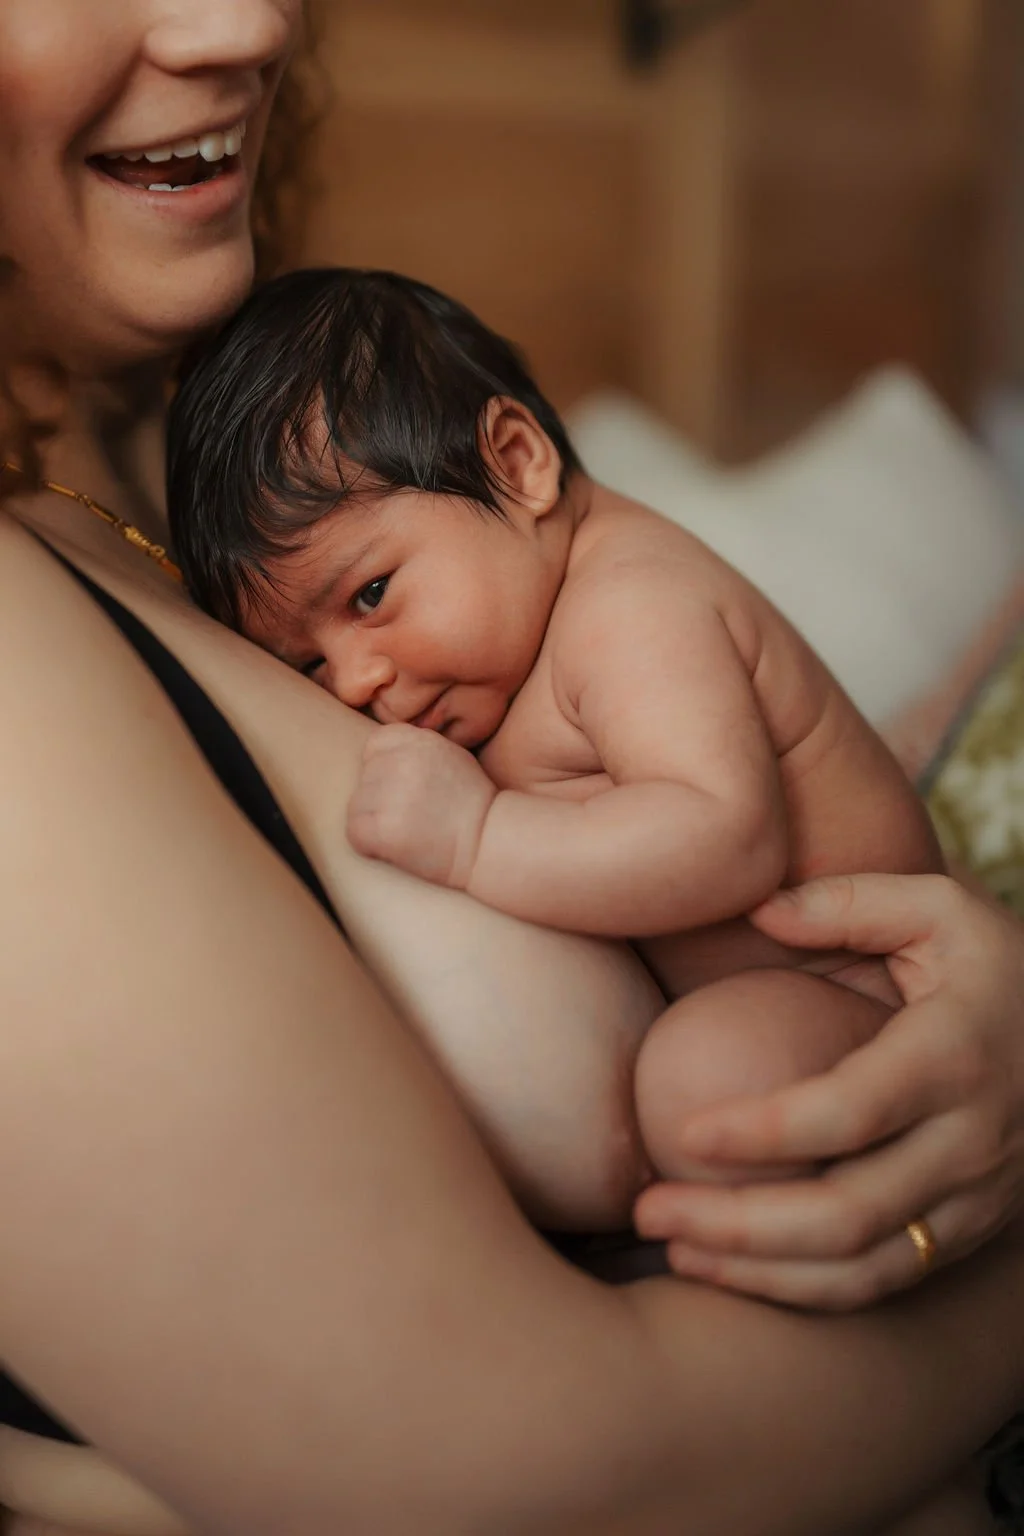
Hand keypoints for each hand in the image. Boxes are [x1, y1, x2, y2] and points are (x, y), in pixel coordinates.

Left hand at [347, 723, 496, 888]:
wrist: (490, 842)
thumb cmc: (472, 804)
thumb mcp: (449, 755)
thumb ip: (414, 748)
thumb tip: (375, 752)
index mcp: (415, 738)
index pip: (373, 747)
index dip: (386, 771)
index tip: (410, 790)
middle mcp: (398, 761)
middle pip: (363, 779)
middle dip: (380, 799)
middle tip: (415, 816)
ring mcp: (388, 795)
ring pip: (356, 807)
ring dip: (375, 823)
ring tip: (411, 832)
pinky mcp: (381, 828)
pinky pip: (355, 834)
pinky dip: (371, 846)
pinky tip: (400, 848)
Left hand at [634, 873, 1023, 1308]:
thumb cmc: (999, 969)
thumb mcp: (943, 912)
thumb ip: (853, 901)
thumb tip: (761, 910)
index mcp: (954, 1058)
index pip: (852, 1111)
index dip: (766, 1133)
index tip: (686, 1133)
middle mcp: (971, 1144)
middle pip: (847, 1214)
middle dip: (738, 1224)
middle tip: (649, 1209)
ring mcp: (974, 1201)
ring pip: (862, 1269)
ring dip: (759, 1273)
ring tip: (672, 1248)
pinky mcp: (965, 1235)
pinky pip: (880, 1283)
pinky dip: (801, 1292)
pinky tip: (730, 1270)